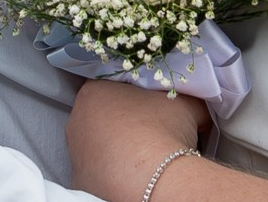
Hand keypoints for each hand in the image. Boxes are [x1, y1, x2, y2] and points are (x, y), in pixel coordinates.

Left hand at [67, 80, 208, 200]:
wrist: (155, 181)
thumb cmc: (163, 133)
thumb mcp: (185, 101)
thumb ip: (182, 94)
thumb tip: (192, 100)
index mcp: (94, 92)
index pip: (108, 85)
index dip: (129, 93)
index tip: (146, 103)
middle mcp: (77, 122)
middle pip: (99, 115)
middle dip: (120, 121)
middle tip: (147, 128)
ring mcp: (75, 154)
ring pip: (96, 145)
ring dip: (115, 147)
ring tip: (143, 154)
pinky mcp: (81, 183)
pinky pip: (98, 173)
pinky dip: (113, 172)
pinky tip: (133, 174)